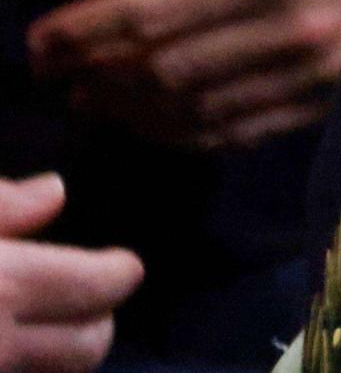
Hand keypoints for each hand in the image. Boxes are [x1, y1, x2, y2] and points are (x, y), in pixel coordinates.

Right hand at [0, 179, 136, 372]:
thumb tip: (55, 192)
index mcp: (0, 287)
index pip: (94, 289)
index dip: (116, 273)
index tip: (121, 263)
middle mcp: (0, 351)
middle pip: (84, 350)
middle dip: (94, 321)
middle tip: (77, 297)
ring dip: (50, 353)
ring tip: (27, 322)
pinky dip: (18, 368)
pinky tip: (0, 341)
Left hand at [25, 0, 340, 150]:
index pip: (145, 15)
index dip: (79, 33)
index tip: (38, 41)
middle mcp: (292, 30)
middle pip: (161, 71)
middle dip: (95, 75)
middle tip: (56, 72)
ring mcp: (318, 72)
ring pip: (195, 111)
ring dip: (130, 111)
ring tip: (95, 97)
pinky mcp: (336, 98)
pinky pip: (241, 130)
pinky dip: (185, 132)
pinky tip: (155, 118)